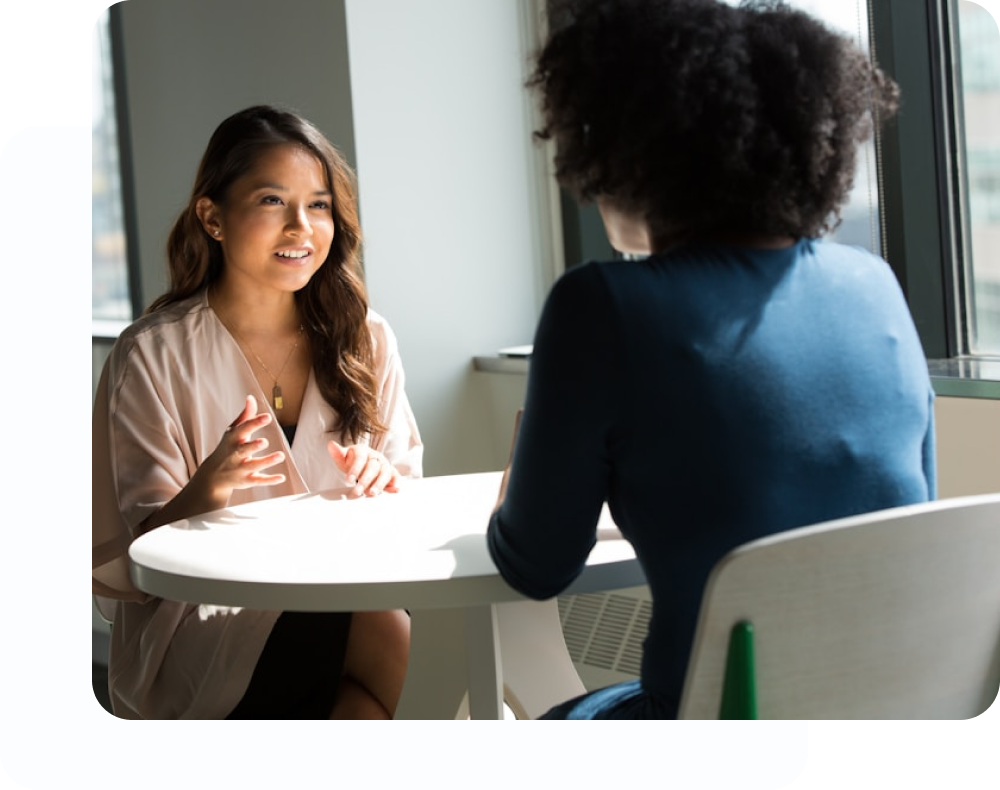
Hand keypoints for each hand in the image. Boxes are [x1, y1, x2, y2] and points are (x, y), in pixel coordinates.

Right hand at [138, 395, 286, 535]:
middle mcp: (235, 454)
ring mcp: (240, 469)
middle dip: (253, 446)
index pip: (243, 429)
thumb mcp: (233, 431)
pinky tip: (281, 477)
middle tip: (264, 442)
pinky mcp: (246, 481)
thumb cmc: (227, 447)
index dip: (254, 423)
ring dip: (267, 461)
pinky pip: (258, 481)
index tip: (268, 416)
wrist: (212, 476)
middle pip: (243, 450)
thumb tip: (251, 397)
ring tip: (280, 455)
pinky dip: (269, 480)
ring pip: (253, 466)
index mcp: (232, 439)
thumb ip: (245, 416)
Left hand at [328, 441, 400, 496]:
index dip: (355, 469)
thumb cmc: (353, 462)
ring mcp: (384, 464)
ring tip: (372, 494)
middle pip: (372, 467)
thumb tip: (330, 444)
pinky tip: (395, 490)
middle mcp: (376, 456)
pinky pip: (396, 477)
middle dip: (365, 480)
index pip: (360, 458)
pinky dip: (396, 483)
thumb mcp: (343, 458)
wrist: (364, 464)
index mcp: (363, 451)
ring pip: (384, 473)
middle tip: (357, 492)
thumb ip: (338, 454)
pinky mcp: (391, 473)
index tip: (348, 480)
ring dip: (379, 484)